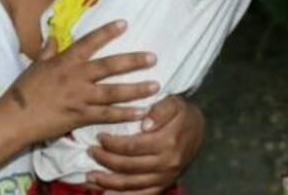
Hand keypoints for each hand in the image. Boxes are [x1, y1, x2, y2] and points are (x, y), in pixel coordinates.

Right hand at [3, 20, 158, 142]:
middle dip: (133, 61)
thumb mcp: (36, 66)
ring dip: (136, 89)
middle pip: (109, 67)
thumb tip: (53, 36)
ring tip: (156, 85)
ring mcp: (80, 98)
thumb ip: (48, 51)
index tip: (125, 23)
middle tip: (153, 58)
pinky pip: (107, 115)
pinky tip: (141, 113)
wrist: (15, 119)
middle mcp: (76, 77)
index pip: (89, 42)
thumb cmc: (24, 91)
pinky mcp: (81, 117)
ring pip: (113, 92)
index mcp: (65, 62)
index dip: (107, 32)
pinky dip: (125, 115)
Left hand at [84, 95, 203, 193]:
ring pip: (131, 183)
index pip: (132, 146)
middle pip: (128, 166)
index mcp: (168, 141)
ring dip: (108, 182)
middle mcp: (167, 163)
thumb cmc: (180, 113)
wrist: (197, 130)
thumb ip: (160, 110)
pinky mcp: (165, 185)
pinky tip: (107, 194)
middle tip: (91, 152)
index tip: (99, 137)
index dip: (113, 144)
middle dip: (105, 160)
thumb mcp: (173, 102)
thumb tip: (145, 123)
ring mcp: (166, 176)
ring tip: (90, 176)